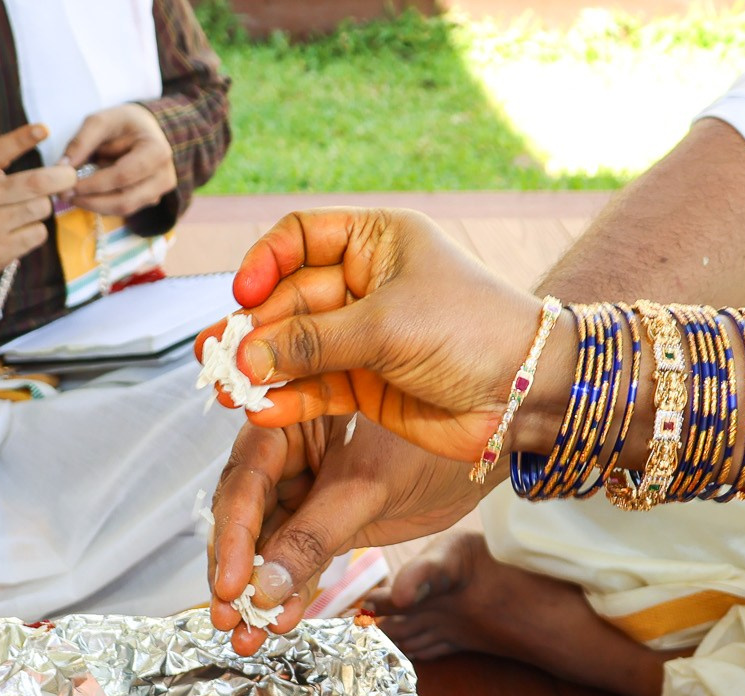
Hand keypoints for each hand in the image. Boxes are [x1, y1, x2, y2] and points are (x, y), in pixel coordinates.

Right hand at [0, 124, 78, 289]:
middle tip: (69, 176)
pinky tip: (21, 232)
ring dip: (44, 207)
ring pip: (41, 208)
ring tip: (30, 210)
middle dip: (60, 178)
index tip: (43, 129)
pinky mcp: (0, 250)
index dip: (22, 139)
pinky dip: (36, 230)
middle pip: (34, 184)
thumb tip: (42, 166)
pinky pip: (38, 233)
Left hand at [60, 103, 176, 217]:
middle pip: (125, 200)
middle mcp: (163, 177)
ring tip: (71, 195)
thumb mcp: (101, 121)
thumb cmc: (123, 123)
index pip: (123, 176)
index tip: (68, 186)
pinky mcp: (149, 201)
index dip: (94, 184)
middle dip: (92, 201)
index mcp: (156, 152)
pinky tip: (85, 195)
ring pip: (123, 210)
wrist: (145, 129)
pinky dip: (101, 204)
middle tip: (64, 196)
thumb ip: (81, 142)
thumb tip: (62, 168)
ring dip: (94, 205)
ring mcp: (158, 192)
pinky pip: (123, 209)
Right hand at [197, 209, 556, 461]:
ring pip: (296, 349)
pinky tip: (262, 409)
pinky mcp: (365, 386)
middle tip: (219, 357)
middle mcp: (365, 285)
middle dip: (254, 330)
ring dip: (261, 369)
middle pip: (289, 300)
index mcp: (376, 242)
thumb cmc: (472, 332)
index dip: (266, 262)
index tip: (244, 292)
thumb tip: (247, 357)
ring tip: (227, 389)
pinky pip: (314, 388)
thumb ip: (313, 342)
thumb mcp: (387, 325)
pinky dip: (288, 399)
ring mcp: (363, 337)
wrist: (525, 393)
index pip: (300, 237)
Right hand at [208, 415, 493, 653]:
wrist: (494, 435)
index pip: (245, 479)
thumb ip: (316, 533)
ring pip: (266, 543)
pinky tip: (279, 623)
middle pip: (244, 514)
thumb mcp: (369, 484)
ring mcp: (309, 486)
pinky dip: (289, 590)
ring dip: (255, 590)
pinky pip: (299, 556)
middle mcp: (291, 450)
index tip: (231, 583)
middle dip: (234, 570)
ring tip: (245, 636)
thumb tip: (265, 587)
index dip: (234, 534)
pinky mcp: (331, 517)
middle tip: (228, 616)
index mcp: (290, 416)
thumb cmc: (435, 434)